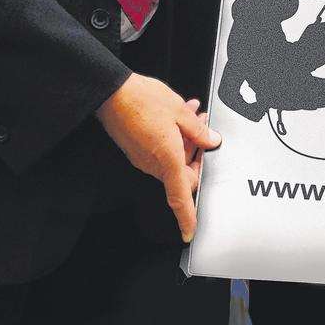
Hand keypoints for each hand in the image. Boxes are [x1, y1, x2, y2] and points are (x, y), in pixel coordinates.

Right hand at [96, 73, 221, 241]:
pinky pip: (161, 152)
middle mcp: (152, 164)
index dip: (186, 217)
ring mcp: (142, 158)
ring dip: (186, 143)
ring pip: (172, 161)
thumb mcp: (180, 111)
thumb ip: (199, 130)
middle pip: (182, 175)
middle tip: (206, 134)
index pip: (179, 197)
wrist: (113, 93)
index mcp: (167, 159)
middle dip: (197, 157)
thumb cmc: (143, 100)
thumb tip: (211, 140)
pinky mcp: (136, 149)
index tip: (190, 231)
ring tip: (193, 116)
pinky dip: (174, 138)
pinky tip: (179, 117)